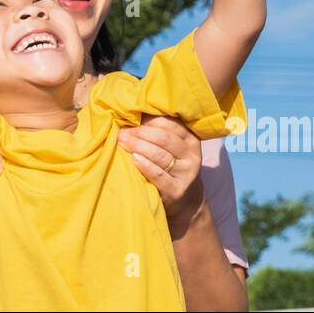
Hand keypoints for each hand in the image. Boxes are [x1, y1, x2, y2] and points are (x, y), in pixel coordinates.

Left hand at [118, 116, 205, 235]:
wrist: (185, 200)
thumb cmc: (171, 166)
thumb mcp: (172, 147)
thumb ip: (158, 131)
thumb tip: (131, 112)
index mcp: (190, 139)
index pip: (169, 123)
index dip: (147, 120)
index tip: (129, 119)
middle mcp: (192, 155)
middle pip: (163, 138)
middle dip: (139, 132)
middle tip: (121, 132)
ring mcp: (186, 173)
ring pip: (160, 155)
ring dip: (138, 146)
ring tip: (121, 141)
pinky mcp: (177, 190)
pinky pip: (159, 175)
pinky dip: (145, 165)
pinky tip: (133, 159)